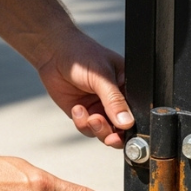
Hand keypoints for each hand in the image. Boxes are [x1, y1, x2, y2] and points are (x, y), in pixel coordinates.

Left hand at [37, 29, 131, 147]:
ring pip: (104, 132)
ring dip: (98, 129)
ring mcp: (99, 108)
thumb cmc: (82, 55)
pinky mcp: (83, 113)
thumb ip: (114, 100)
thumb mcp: (102, 77)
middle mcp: (115, 101)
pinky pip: (87, 128)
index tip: (124, 131)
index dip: (132, 126)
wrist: (54, 53)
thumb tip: (127, 122)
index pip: (136, 112)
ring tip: (91, 118)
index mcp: (127, 89)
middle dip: (114, 135)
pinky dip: (82, 123)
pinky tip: (77, 108)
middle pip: (121, 129)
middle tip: (109, 137)